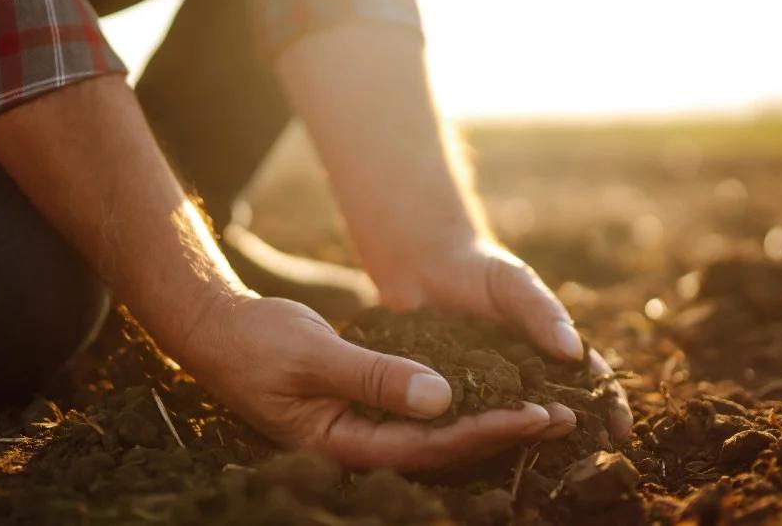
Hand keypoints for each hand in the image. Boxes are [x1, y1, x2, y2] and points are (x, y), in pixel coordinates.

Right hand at [168, 294, 577, 469]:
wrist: (218, 331)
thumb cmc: (257, 343)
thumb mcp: (315, 355)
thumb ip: (376, 378)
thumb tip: (442, 400)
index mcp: (343, 444)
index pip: (431, 447)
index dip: (487, 432)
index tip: (537, 414)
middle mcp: (359, 445)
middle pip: (444, 449)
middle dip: (503, 433)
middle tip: (563, 417)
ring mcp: (362, 428)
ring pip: (438, 434)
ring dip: (489, 420)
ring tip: (544, 409)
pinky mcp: (365, 407)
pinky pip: (422, 413)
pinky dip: (460, 403)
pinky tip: (493, 391)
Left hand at [372, 239, 633, 442]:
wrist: (424, 265)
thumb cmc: (480, 269)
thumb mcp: (515, 284)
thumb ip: (542, 313)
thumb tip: (574, 351)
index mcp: (550, 352)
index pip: (589, 384)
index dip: (609, 408)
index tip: (621, 430)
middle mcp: (524, 379)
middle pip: (558, 413)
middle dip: (576, 436)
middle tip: (586, 456)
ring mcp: (488, 392)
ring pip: (513, 424)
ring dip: (527, 438)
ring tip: (542, 455)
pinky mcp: (451, 397)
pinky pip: (466, 419)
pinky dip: (477, 434)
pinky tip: (481, 447)